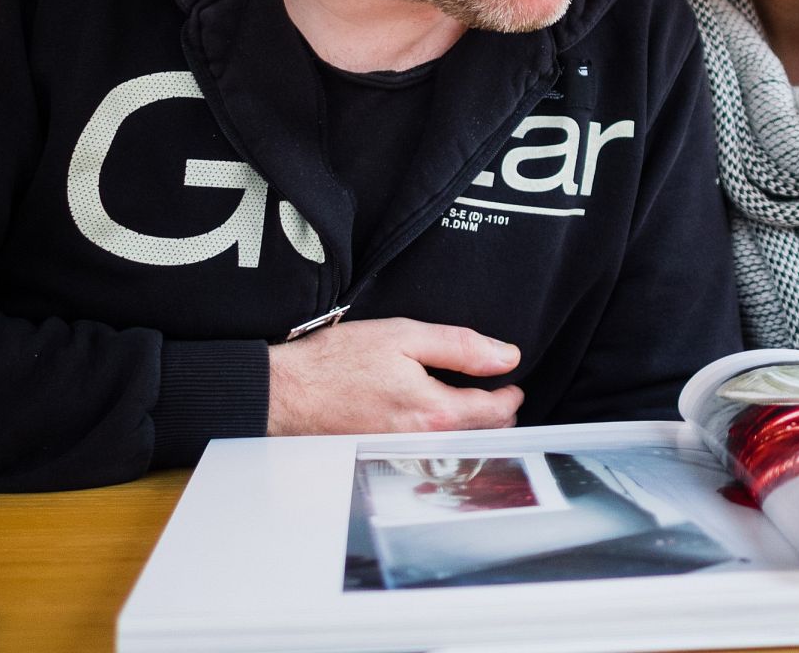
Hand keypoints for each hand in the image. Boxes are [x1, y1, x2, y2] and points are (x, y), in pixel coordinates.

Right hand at [266, 317, 523, 436]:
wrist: (286, 395)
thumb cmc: (337, 363)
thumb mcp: (404, 336)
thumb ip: (461, 347)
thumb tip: (506, 357)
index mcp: (435, 412)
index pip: (496, 412)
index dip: (510, 395)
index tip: (512, 384)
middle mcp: (424, 444)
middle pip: (482, 436)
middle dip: (497, 416)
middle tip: (496, 394)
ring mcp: (405, 458)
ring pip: (457, 448)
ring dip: (472, 430)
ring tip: (470, 406)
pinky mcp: (386, 462)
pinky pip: (430, 456)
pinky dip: (443, 440)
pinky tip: (433, 422)